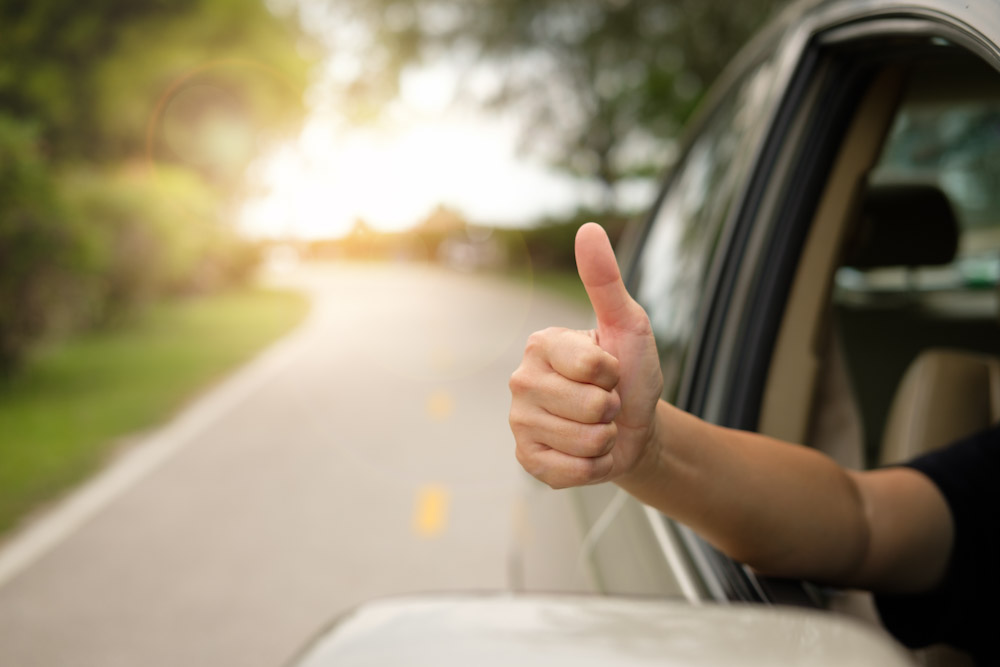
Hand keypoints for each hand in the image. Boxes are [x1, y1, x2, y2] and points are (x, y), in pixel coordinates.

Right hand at [509, 223, 663, 487]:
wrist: (636, 427)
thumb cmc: (631, 372)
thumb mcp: (627, 324)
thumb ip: (605, 280)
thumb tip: (589, 228)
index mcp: (541, 345)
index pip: (591, 366)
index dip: (615, 372)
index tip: (611, 370)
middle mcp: (520, 381)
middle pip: (589, 407)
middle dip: (612, 409)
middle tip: (606, 402)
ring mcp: (519, 422)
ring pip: (582, 441)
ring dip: (604, 439)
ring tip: (598, 426)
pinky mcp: (526, 459)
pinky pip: (568, 471)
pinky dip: (591, 467)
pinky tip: (586, 452)